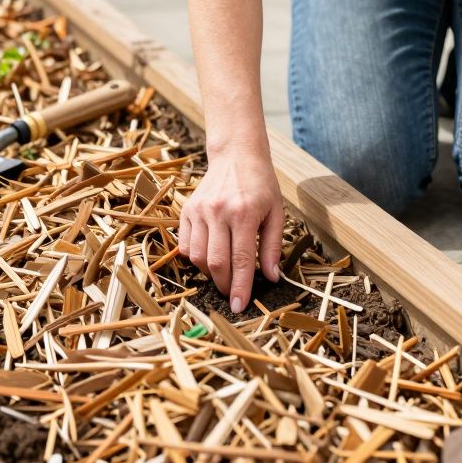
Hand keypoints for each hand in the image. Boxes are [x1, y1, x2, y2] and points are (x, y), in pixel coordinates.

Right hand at [178, 142, 284, 312]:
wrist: (236, 156)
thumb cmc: (261, 185)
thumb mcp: (277, 212)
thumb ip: (274, 246)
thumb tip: (272, 277)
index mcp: (245, 213)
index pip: (241, 260)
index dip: (240, 287)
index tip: (239, 306)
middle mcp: (219, 212)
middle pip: (216, 262)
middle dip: (223, 285)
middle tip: (231, 294)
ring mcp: (199, 210)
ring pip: (197, 257)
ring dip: (209, 273)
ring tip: (222, 273)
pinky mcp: (187, 210)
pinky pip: (184, 245)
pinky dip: (194, 258)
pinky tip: (209, 257)